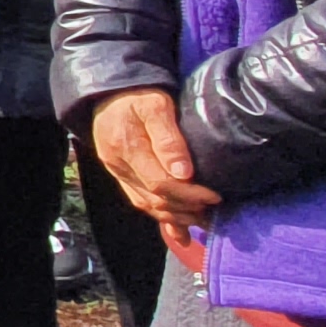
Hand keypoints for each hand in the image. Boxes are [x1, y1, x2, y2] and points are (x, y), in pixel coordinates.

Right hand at [90, 90, 214, 237]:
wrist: (111, 91)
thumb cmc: (138, 95)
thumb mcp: (156, 106)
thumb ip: (168, 138)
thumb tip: (184, 173)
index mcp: (126, 149)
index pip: (160, 184)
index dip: (189, 194)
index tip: (214, 195)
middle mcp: (118, 166)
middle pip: (154, 199)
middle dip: (186, 209)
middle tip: (213, 210)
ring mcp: (118, 173)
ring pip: (147, 205)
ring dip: (176, 217)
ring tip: (202, 220)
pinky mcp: (121, 176)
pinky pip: (140, 202)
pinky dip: (161, 219)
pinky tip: (179, 234)